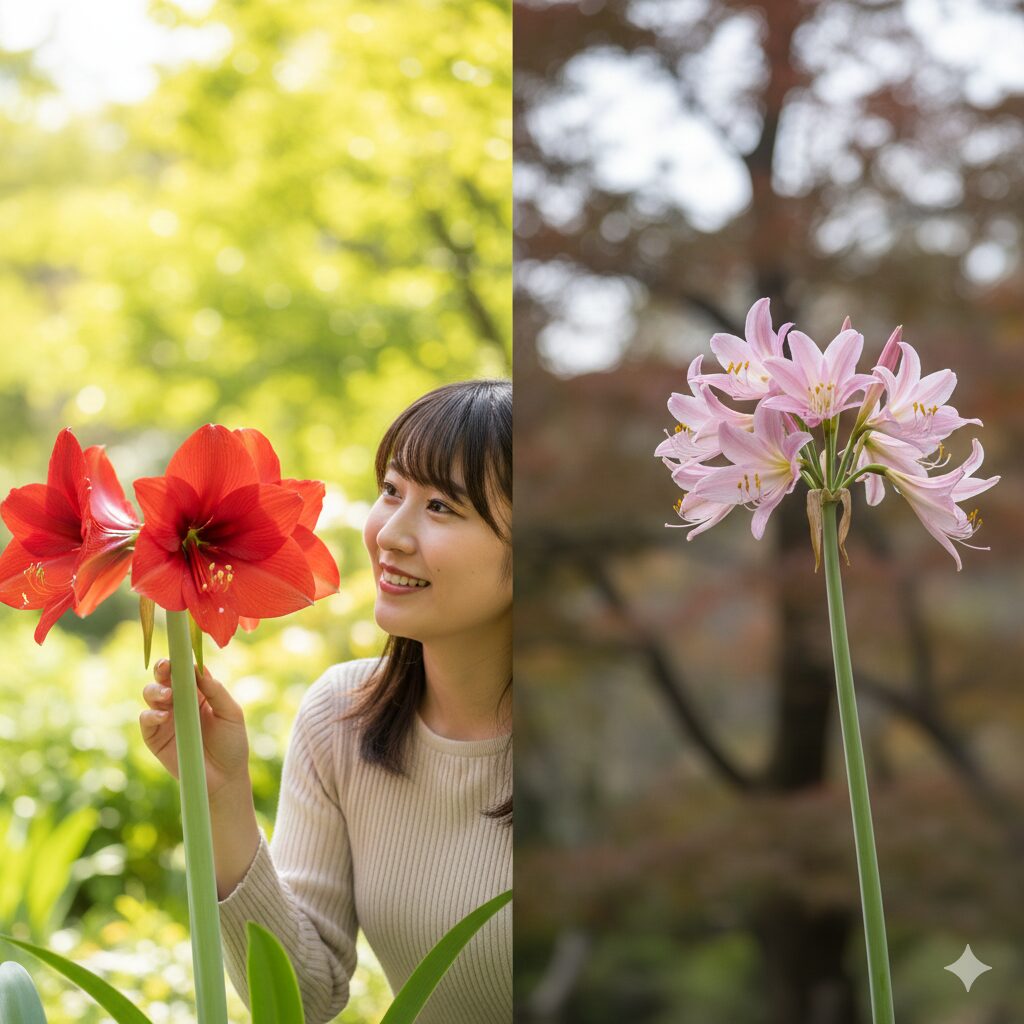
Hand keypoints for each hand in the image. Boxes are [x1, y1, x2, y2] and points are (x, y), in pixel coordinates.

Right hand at [140, 659, 250, 800]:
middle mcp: (180, 701)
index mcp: (199, 692)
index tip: (180, 654)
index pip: (186, 670)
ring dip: (156, 690)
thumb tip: (200, 670)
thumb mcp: (231, 714)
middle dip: (163, 669)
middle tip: (166, 668)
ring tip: (167, 695)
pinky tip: (163, 716)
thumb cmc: (232, 743)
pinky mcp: (155, 737)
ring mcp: (166, 718)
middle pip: (165, 678)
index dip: (181, 660)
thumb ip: (216, 692)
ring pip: (151, 695)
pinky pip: (146, 720)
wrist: (225, 778)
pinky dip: (151, 714)